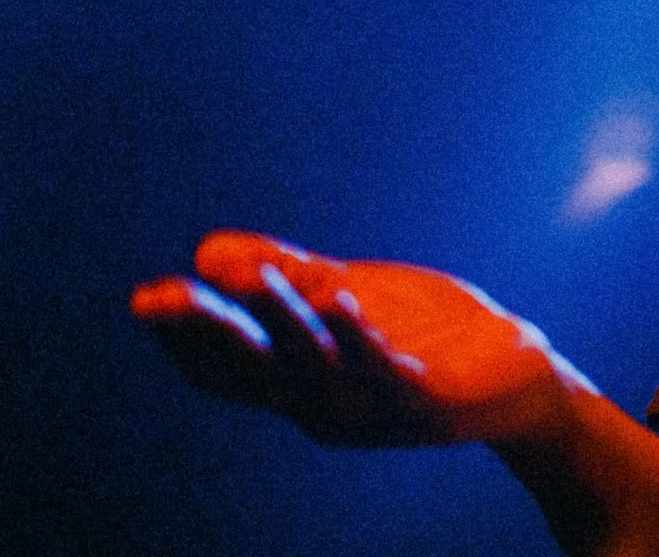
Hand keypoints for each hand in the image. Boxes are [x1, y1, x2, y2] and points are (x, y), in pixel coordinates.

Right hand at [130, 231, 581, 448]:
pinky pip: (381, 373)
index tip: (145, 297)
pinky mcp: (420, 403)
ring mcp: (369, 409)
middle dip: (207, 331)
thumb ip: (286, 273)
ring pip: (312, 369)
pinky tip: (340, 298)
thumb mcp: (347, 294)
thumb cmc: (422, 336)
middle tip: (165, 294)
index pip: (224, 370)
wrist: (513, 371)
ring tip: (260, 275)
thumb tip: (207, 248)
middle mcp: (320, 404)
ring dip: (283, 321)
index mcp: (298, 380)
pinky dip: (356, 337)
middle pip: (250, 371)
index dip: (183, 338)